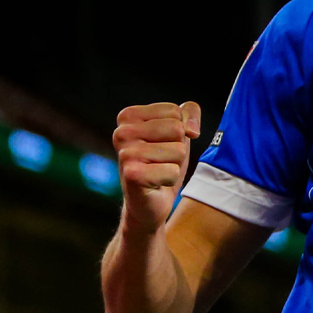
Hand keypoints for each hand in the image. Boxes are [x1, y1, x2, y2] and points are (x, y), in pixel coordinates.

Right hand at [112, 101, 201, 233]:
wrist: (150, 201)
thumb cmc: (162, 162)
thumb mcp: (179, 131)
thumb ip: (189, 113)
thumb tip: (191, 131)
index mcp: (128, 116)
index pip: (174, 111)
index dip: (178, 130)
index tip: (163, 144)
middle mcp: (121, 132)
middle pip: (177, 128)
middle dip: (178, 148)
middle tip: (161, 161)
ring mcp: (125, 154)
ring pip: (178, 150)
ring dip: (175, 164)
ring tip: (158, 171)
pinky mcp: (132, 175)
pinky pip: (173, 171)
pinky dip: (171, 179)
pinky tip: (156, 183)